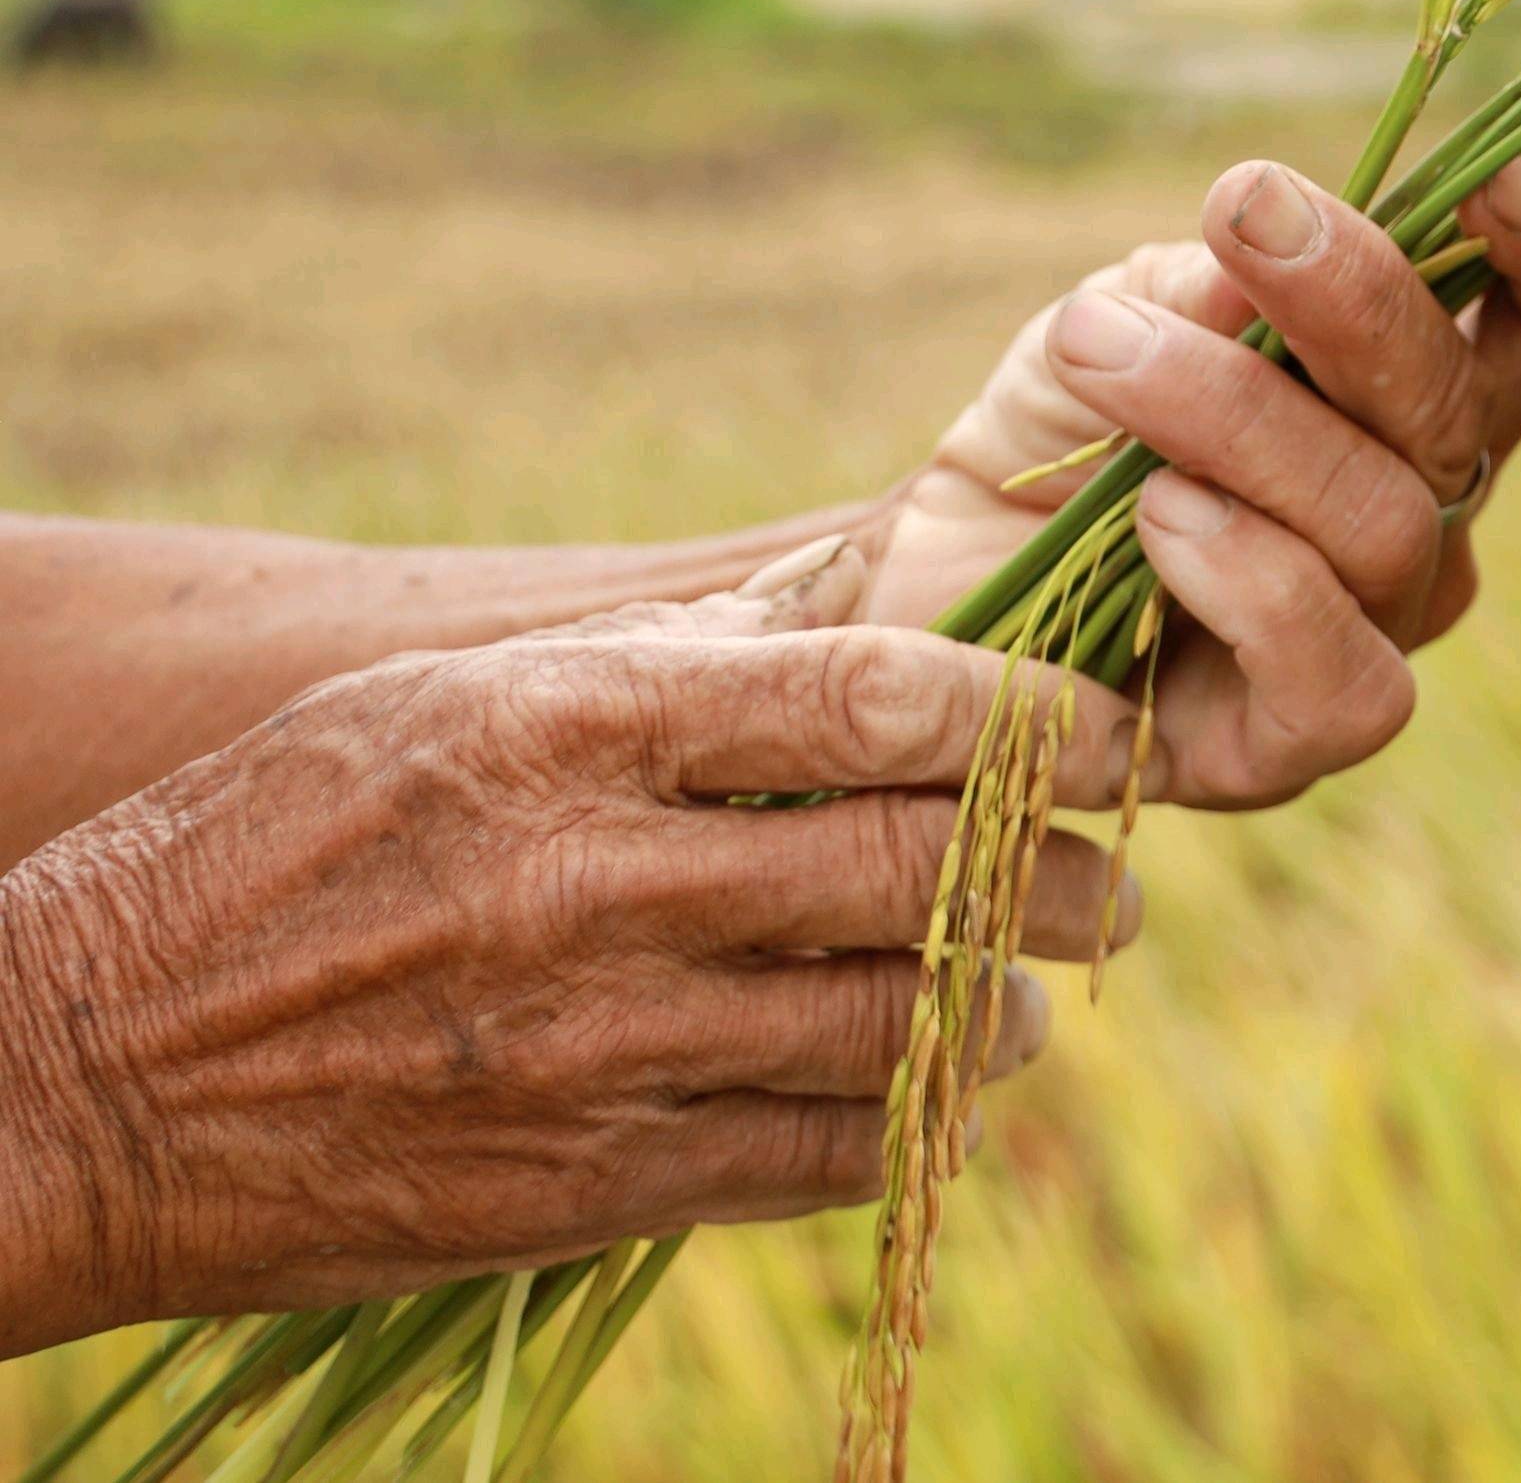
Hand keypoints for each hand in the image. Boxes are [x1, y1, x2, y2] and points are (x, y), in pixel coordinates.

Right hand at [0, 545, 1162, 1353]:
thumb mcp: (437, 706)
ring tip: (1042, 999)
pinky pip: (808, 1154)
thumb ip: (648, 679)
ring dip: (1000, 1011)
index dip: (1023, 713)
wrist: (69, 1081)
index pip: (867, 697)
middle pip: (913, 864)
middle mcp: (598, 880)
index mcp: (563, 726)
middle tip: (1117, 879)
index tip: (1103, 727)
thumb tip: (848, 633)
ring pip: (888, 1022)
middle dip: (1055, 873)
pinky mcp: (583, 1186)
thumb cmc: (260, 852)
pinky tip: (934, 1099)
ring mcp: (596, 1045)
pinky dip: (899, 1125)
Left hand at [856, 155, 1520, 805]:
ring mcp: (1371, 633)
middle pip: (1464, 405)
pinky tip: (1155, 519)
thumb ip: (1211, 283)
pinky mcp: (1288, 745)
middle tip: (1241, 205)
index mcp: (1423, 394)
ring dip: (1243, 414)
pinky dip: (1252, 579)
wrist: (927, 577)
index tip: (1507, 175)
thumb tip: (1268, 246)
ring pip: (1389, 522)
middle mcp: (1429, 514)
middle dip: (1357, 292)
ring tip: (1102, 351)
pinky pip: (1343, 679)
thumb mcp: (1127, 310)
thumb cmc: (1063, 423)